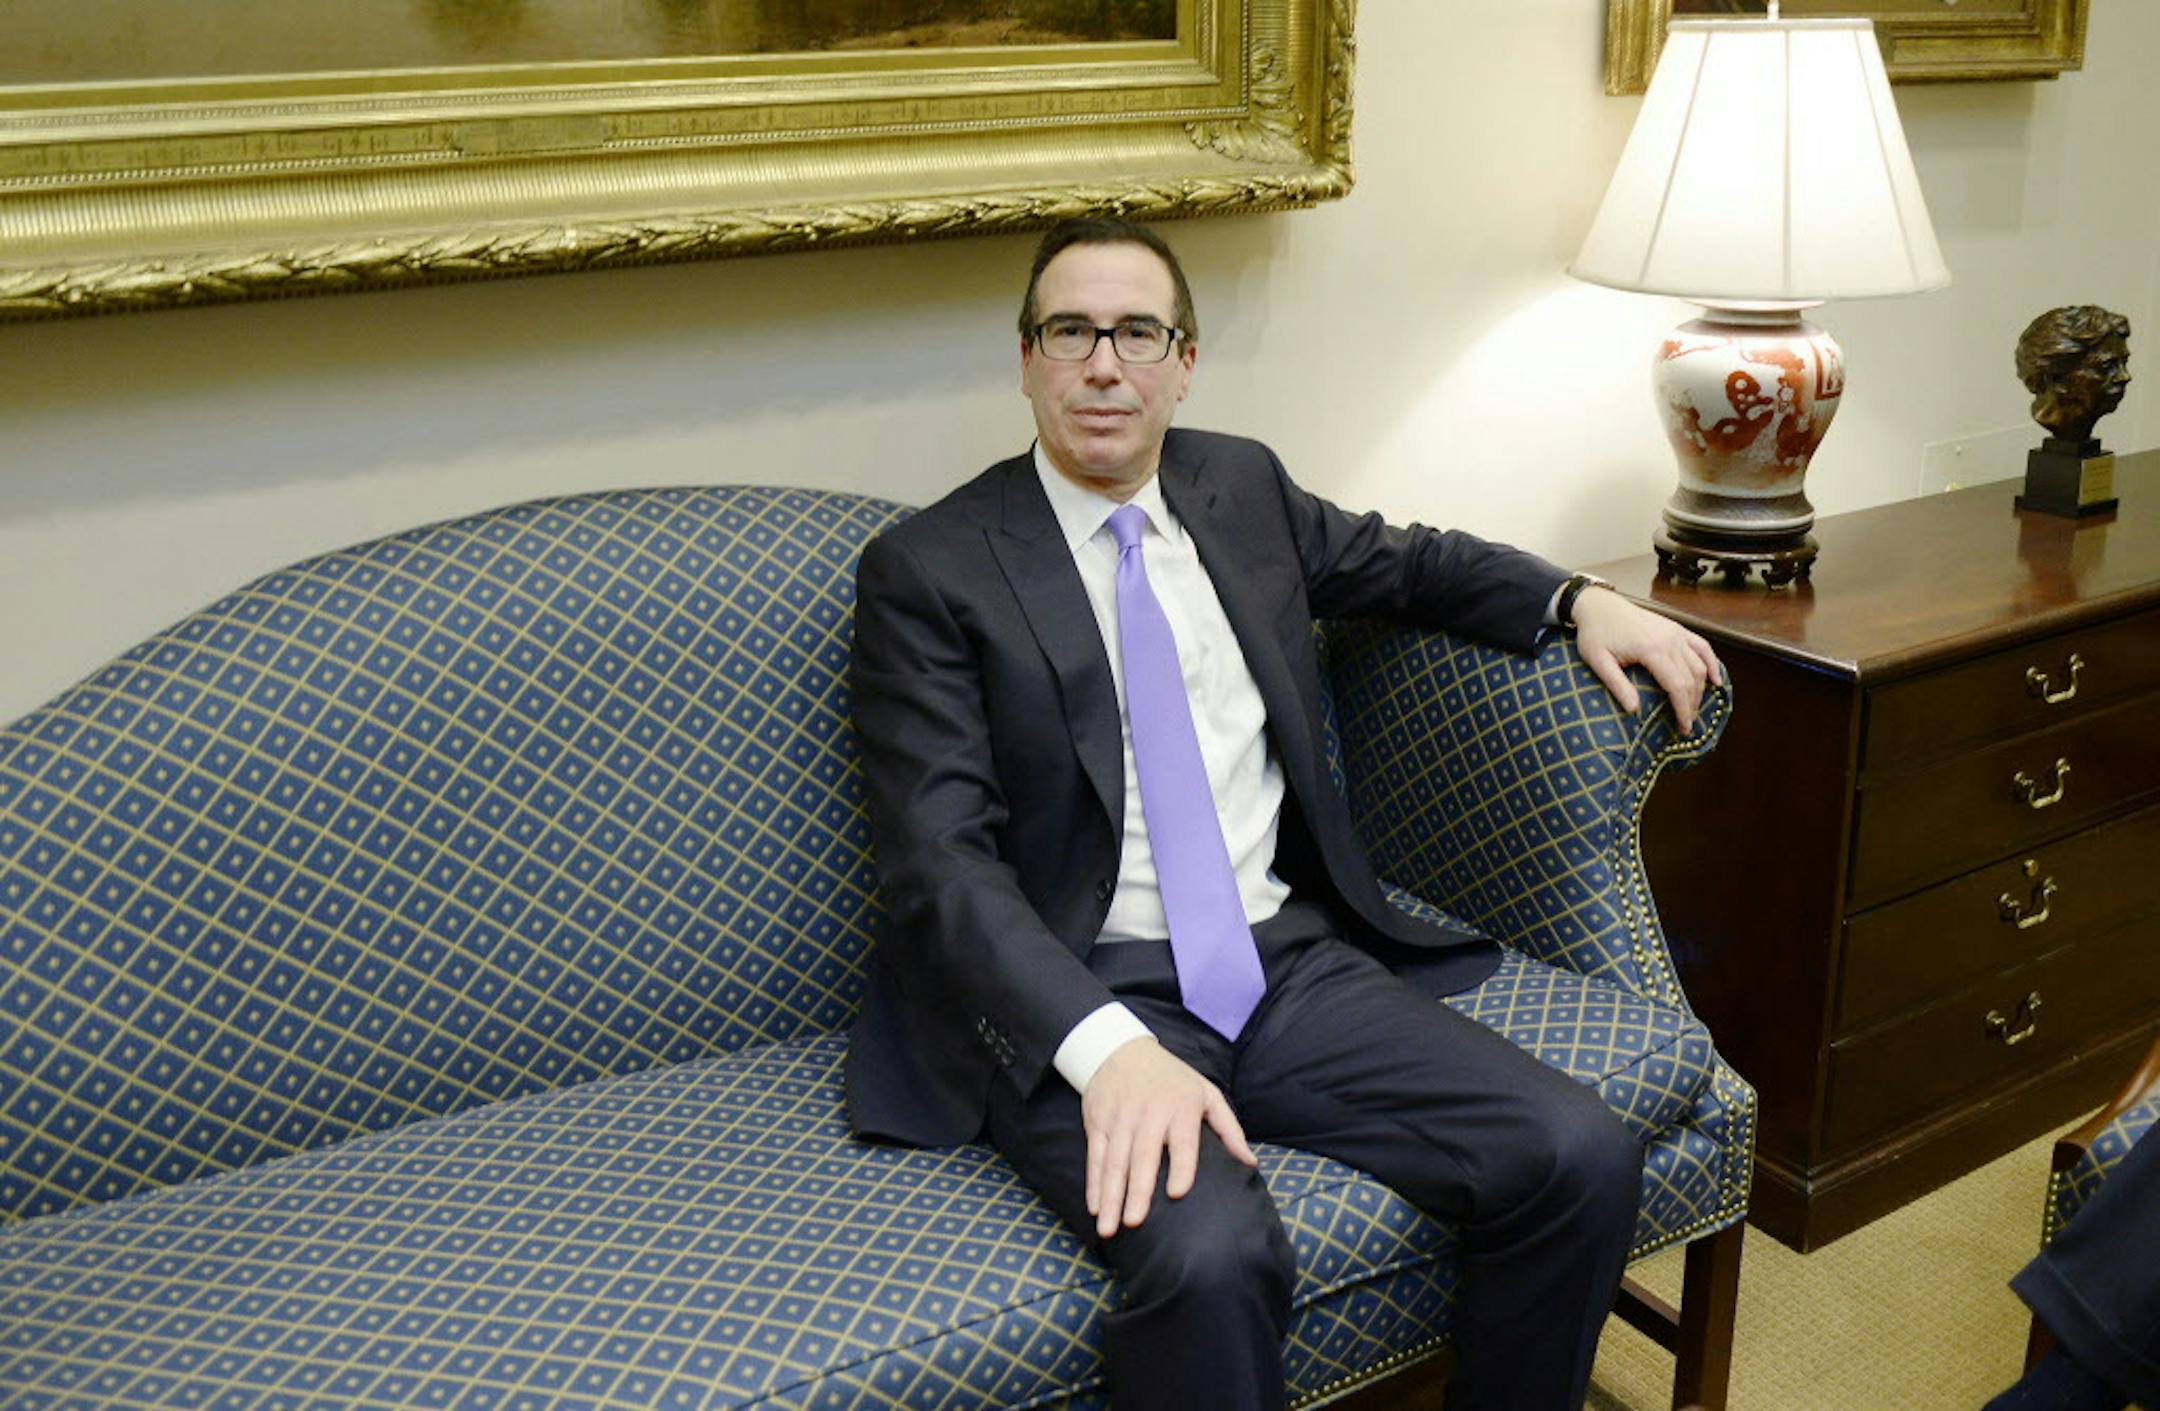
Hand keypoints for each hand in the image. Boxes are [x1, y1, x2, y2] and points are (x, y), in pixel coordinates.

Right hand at [1082, 1035, 1255, 1237]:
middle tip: (1136, 1222)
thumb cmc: (1172, 1078)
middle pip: (1142, 1156)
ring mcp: (1120, 1118)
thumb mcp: (1206, 1092)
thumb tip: (1249, 1164)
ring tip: (1108, 1227)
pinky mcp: (1098, 1121)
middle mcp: (1148, 1113)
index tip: (1178, 1193)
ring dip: (1111, 1196)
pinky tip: (1095, 1207)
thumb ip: (1229, 1129)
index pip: (1182, 1141)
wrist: (1121, 1049)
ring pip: (1114, 1161)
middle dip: (1138, 1190)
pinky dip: (1093, 1183)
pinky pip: (1095, 1156)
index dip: (1181, 1166)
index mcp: (1180, 1107)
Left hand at [1569, 587, 1723, 735]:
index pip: (1677, 686)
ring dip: (1701, 689)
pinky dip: (1712, 664)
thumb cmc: (1595, 633)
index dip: (1683, 709)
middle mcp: (1669, 639)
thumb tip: (1634, 710)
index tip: (1683, 727)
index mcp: (1651, 649)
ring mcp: (1675, 632)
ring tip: (1693, 709)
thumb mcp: (1598, 661)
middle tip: (1687, 725)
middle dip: (1692, 705)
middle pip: (1692, 678)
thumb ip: (1617, 685)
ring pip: (1699, 665)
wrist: (1599, 605)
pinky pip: (1702, 646)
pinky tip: (1715, 680)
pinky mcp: (1676, 628)